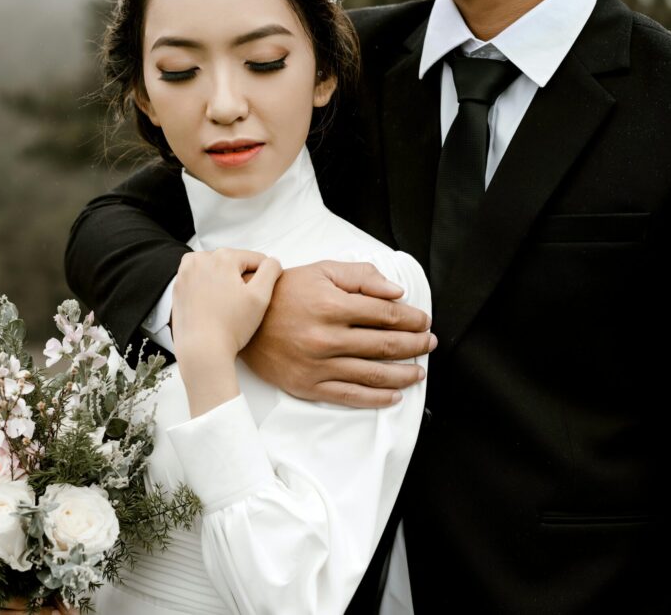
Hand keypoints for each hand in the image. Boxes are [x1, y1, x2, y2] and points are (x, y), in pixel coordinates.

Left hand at [172, 249, 281, 415]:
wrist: (201, 350)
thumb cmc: (231, 326)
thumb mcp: (260, 296)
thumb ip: (270, 270)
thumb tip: (272, 261)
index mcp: (223, 257)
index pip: (255, 259)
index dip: (263, 277)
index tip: (258, 296)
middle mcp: (200, 259)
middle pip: (233, 262)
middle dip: (241, 278)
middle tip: (241, 303)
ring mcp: (185, 273)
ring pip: (215, 269)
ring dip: (223, 280)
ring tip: (227, 302)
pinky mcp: (178, 288)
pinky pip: (199, 280)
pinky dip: (207, 287)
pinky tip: (213, 304)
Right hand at [239, 260, 435, 407]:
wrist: (241, 320)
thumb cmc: (283, 293)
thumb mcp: (321, 271)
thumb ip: (361, 276)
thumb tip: (397, 293)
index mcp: (332, 305)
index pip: (387, 314)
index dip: (412, 319)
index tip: (423, 321)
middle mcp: (327, 337)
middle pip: (385, 345)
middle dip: (415, 345)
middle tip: (429, 344)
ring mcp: (318, 365)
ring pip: (373, 374)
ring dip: (404, 374)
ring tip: (419, 371)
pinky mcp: (308, 385)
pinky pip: (350, 396)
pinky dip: (377, 398)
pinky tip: (394, 395)